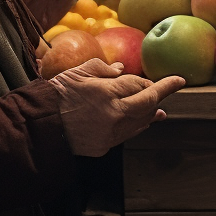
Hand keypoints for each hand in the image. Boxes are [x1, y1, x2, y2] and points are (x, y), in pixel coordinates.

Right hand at [50, 58, 185, 156]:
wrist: (40, 126)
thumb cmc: (57, 95)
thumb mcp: (79, 73)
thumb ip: (103, 68)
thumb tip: (122, 69)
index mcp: (107, 93)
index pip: (139, 85)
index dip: (156, 82)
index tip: (173, 79)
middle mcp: (114, 114)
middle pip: (148, 103)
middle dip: (163, 94)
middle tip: (174, 86)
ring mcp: (111, 133)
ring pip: (141, 122)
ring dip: (152, 113)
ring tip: (161, 110)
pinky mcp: (106, 146)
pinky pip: (128, 134)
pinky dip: (137, 125)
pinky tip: (143, 122)